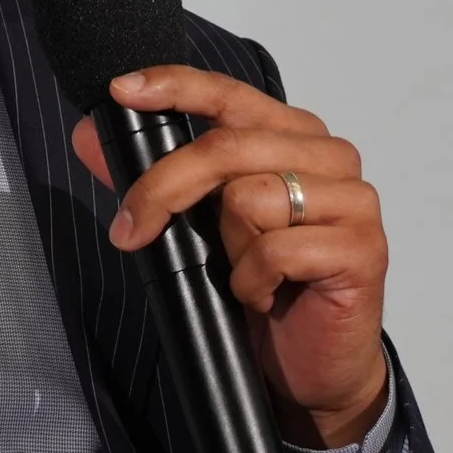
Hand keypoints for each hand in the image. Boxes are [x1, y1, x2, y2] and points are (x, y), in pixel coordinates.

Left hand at [70, 65, 390, 449]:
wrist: (312, 366)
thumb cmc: (264, 286)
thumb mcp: (198, 227)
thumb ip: (152, 178)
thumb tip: (89, 136)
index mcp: (292, 135)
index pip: (229, 94)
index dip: (175, 86)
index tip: (120, 92)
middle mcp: (329, 155)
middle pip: (225, 147)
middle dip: (163, 189)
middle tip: (130, 231)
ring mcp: (354, 199)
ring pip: (248, 198)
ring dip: (227, 249)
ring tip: (244, 275)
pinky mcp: (363, 248)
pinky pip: (277, 250)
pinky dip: (252, 281)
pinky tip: (265, 296)